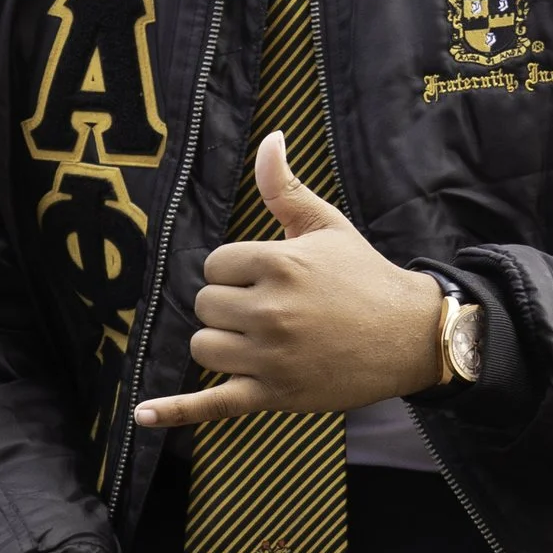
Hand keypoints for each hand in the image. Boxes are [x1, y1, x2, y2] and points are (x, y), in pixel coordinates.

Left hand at [136, 132, 443, 430]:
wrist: (410, 336)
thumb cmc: (364, 276)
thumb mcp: (326, 226)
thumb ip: (284, 188)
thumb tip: (270, 138)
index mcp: (278, 264)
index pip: (214, 266)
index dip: (236, 272)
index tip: (269, 279)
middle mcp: (270, 311)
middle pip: (205, 306)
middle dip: (231, 306)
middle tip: (275, 310)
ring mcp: (270, 357)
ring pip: (204, 347)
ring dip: (223, 344)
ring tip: (263, 340)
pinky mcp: (274, 395)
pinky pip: (212, 404)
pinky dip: (176, 411)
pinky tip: (142, 414)